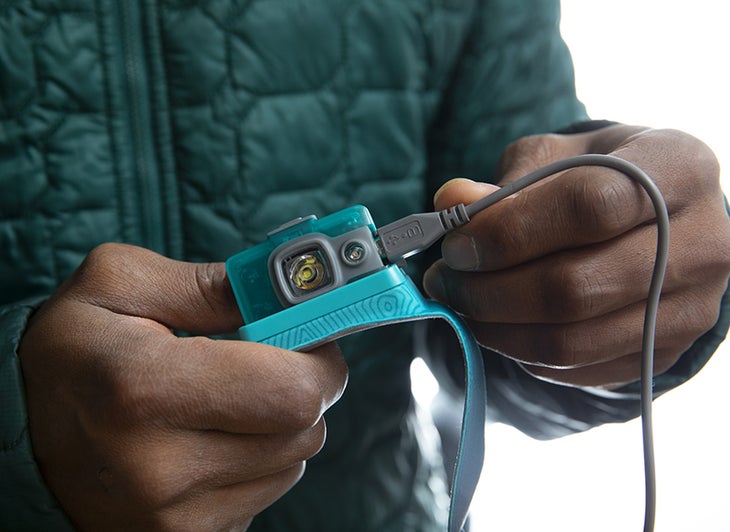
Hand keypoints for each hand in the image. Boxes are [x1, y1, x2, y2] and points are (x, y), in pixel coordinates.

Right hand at [19, 243, 347, 530]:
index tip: (306, 335)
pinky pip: (266, 492)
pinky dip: (256, 461)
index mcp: (144, 388)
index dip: (318, 358)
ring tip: (226, 402)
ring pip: (292, 461)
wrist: (20, 438)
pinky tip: (211, 441)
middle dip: (302, 385)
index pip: (292, 391)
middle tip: (266, 361)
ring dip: (277, 425)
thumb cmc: (75, 350)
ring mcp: (174, 518)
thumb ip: (209, 282)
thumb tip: (286, 293)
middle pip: (304, 428)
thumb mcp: (118, 284)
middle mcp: (160, 468)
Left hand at [423, 125, 729, 388]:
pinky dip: (524, 353)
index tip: (456, 245)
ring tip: (461, 305)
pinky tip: (500, 326)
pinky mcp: (668, 350)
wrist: (656, 218)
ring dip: (496, 330)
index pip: (590, 205)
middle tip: (444, 282)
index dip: (509, 231)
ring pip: (573, 340)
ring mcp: (693, 305)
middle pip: (577, 285)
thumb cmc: (600, 176)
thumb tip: (451, 203)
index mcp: (677, 166)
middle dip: (489, 291)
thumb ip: (506, 181)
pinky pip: (581, 369)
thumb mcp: (557, 156)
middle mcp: (703, 240)